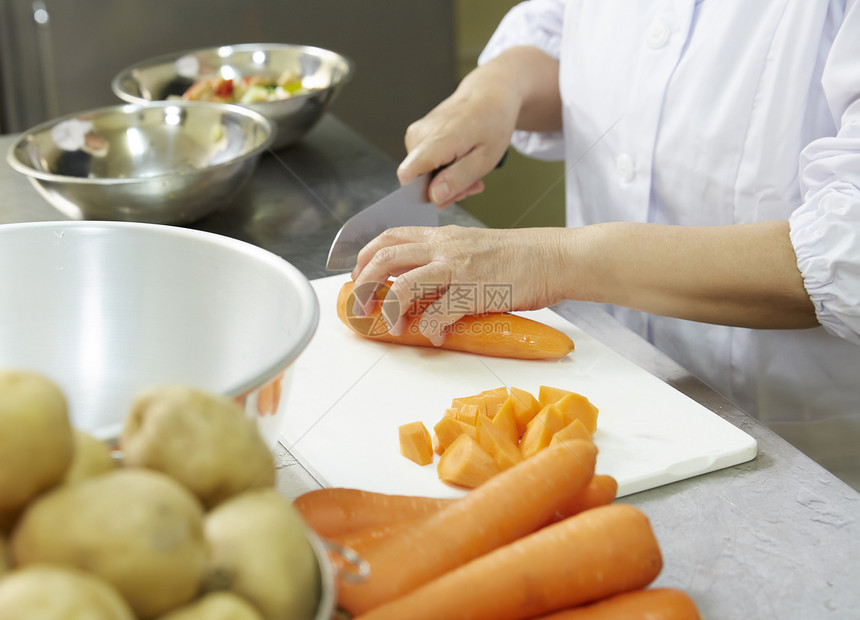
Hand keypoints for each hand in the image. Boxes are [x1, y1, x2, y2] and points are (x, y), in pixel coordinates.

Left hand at [351, 225, 571, 344]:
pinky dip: (430, 329)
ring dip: (389, 309)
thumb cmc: (518, 255)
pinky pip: (439, 314)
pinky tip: (435, 336)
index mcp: (442, 236)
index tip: (359, 276)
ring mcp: (458, 269)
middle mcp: (444, 248)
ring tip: (390, 326)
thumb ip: (444, 261)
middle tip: (362, 305)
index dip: (365, 256)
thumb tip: (419, 287)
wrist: (552, 257)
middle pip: (385, 258)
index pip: (389, 236)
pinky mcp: (474, 291)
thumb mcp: (472, 247)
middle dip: (365, 284)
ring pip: (404, 284)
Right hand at [396, 67, 518, 208]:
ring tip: (471, 171)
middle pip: (418, 181)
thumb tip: (434, 196)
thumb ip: (458, 179)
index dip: (425, 195)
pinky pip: (424, 163)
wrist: (489, 94)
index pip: (408, 177)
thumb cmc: (492, 123)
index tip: (451, 195)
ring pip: (422, 174)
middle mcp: (419, 135)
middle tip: (472, 185)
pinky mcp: (418, 135)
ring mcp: (416, 134)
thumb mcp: (485, 158)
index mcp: (435, 140)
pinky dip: (443, 169)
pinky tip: (461, 163)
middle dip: (444, 190)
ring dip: (446, 181)